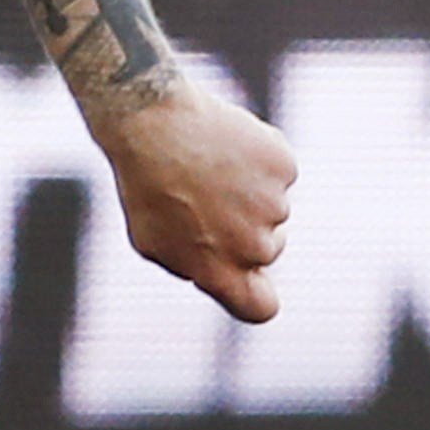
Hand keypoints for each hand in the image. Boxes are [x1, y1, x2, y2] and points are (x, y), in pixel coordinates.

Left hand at [100, 81, 295, 324]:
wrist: (152, 122)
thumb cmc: (146, 185)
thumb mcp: (153, 241)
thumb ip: (196, 265)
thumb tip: (227, 271)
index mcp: (220, 271)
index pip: (261, 307)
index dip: (258, 295)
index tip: (252, 280)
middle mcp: (254, 246)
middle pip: (268, 249)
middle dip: (245, 230)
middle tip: (207, 198)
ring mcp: (274, 205)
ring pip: (273, 208)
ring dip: (249, 193)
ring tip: (210, 169)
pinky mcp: (283, 166)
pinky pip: (279, 173)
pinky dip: (260, 161)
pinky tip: (227, 147)